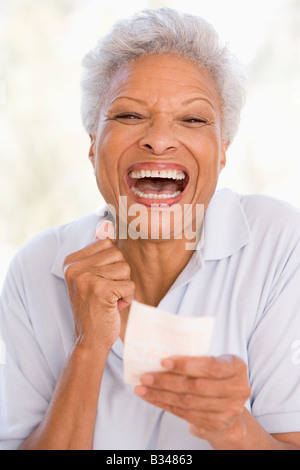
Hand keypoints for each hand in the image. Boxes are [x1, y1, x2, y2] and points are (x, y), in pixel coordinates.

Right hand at [63, 238, 134, 351]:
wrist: (89, 339)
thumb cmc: (95, 307)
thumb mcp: (92, 277)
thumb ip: (99, 252)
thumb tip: (107, 225)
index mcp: (71, 261)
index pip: (107, 244)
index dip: (112, 264)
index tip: (101, 281)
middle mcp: (75, 268)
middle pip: (118, 255)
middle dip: (120, 275)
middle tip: (107, 292)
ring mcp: (86, 278)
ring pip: (125, 269)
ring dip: (123, 286)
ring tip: (109, 299)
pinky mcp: (99, 290)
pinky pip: (129, 285)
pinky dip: (127, 298)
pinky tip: (113, 307)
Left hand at [134, 355, 250, 446]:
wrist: (230, 410)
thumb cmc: (216, 378)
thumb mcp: (214, 363)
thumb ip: (197, 359)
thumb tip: (164, 357)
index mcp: (237, 367)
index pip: (210, 366)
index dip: (186, 364)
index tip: (163, 361)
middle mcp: (237, 390)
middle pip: (196, 386)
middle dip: (167, 381)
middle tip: (146, 376)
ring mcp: (228, 410)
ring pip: (187, 402)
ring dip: (161, 395)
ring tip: (143, 388)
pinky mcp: (215, 425)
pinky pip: (185, 414)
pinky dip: (165, 405)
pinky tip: (153, 398)